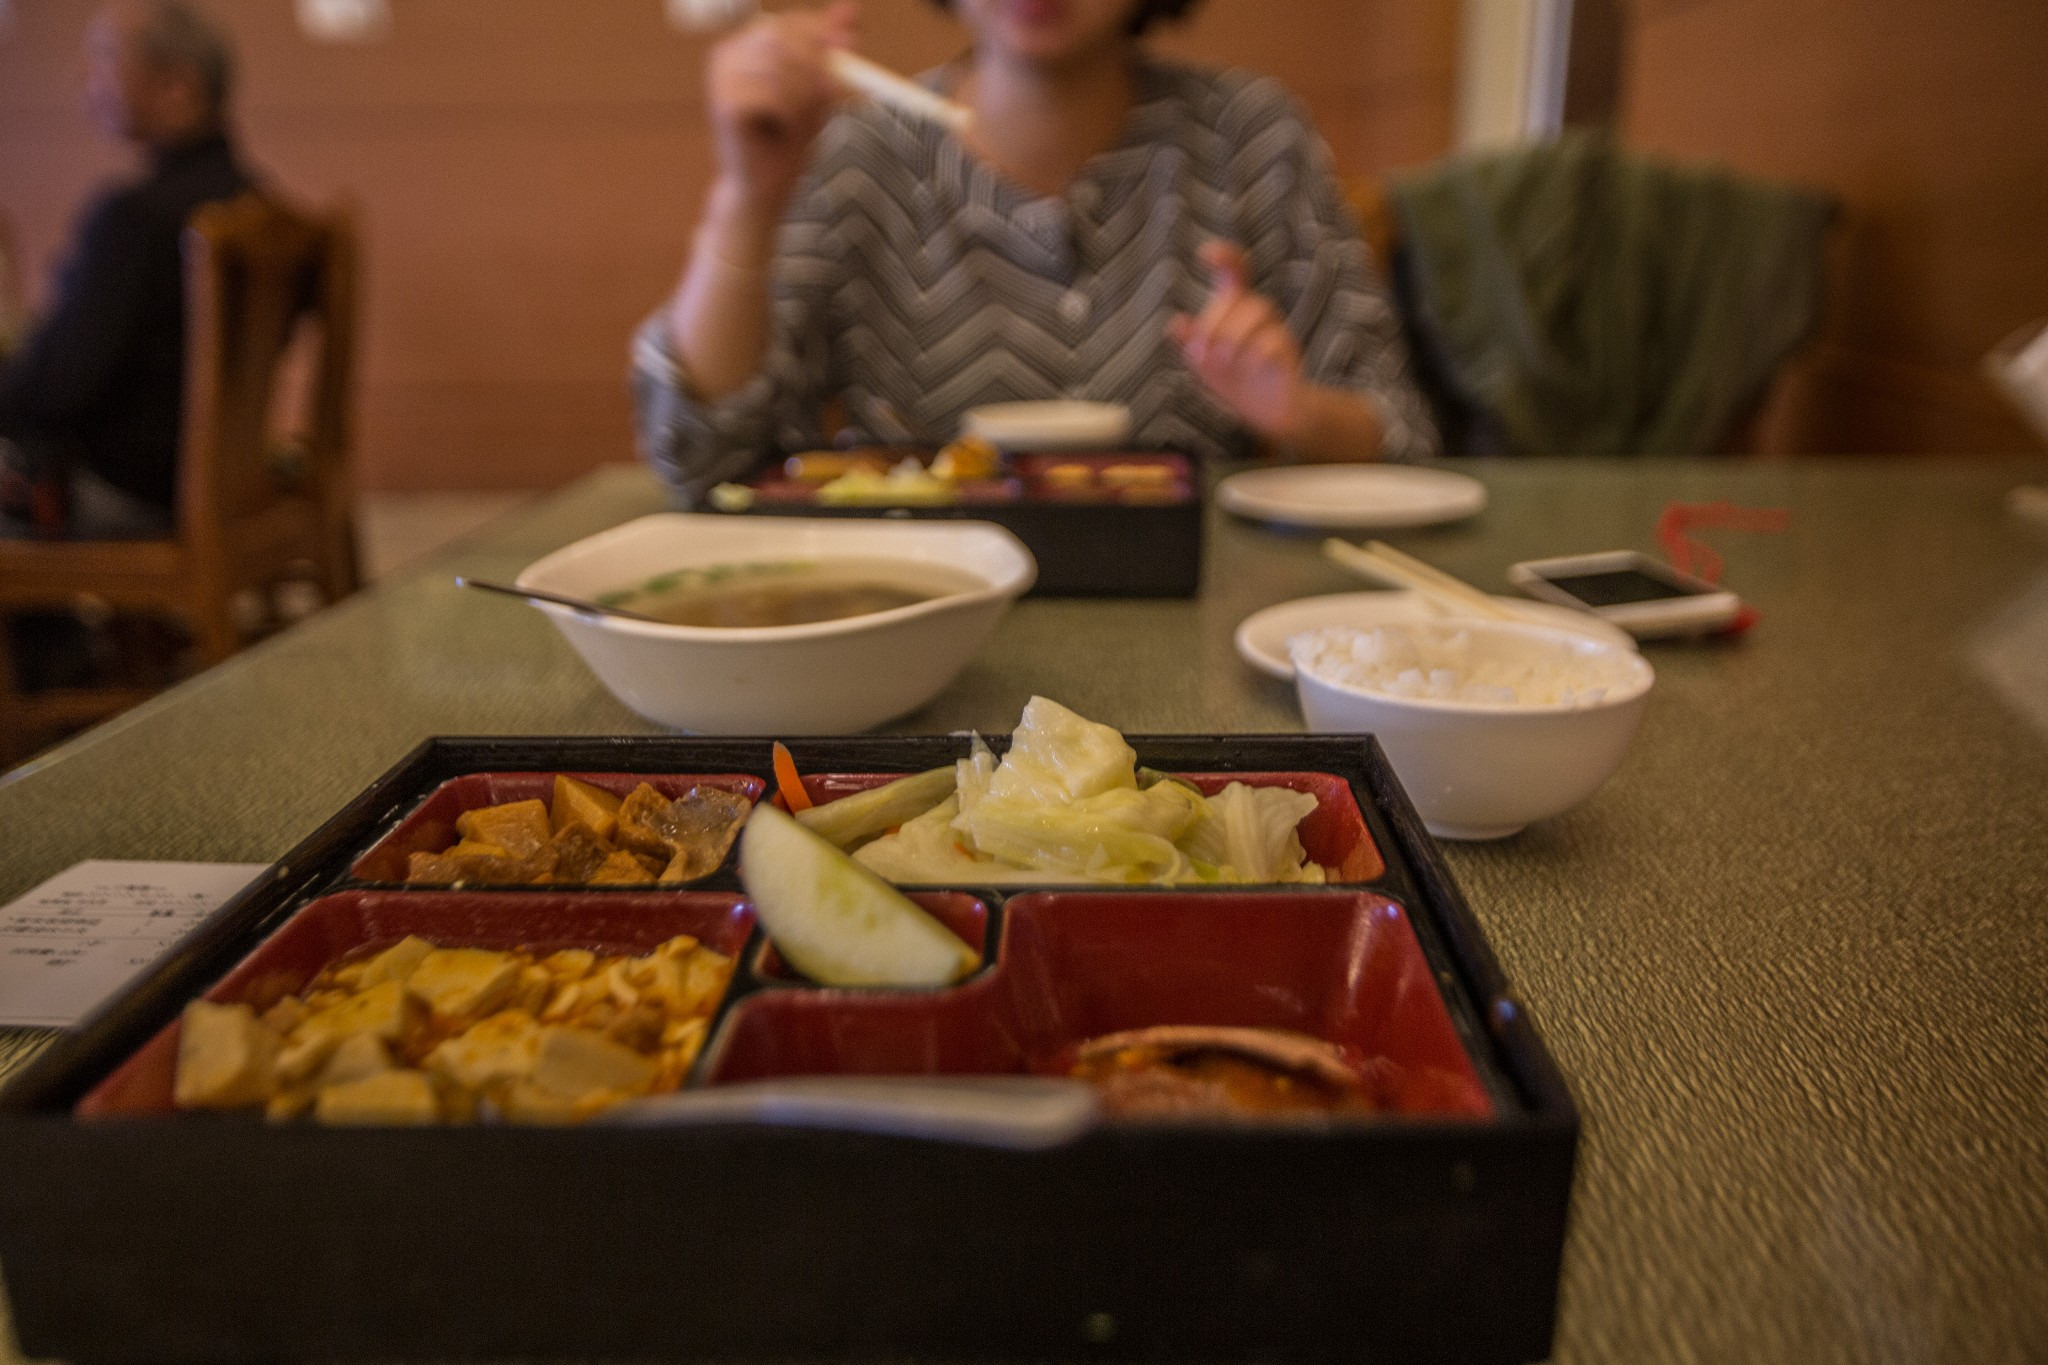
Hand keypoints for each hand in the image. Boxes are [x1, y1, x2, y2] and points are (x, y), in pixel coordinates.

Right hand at [707, 2, 858, 211]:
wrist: (764, 190)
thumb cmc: (788, 141)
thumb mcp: (818, 90)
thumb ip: (830, 50)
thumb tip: (851, 9)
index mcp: (746, 45)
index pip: (790, 23)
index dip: (823, 38)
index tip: (849, 54)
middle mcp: (727, 54)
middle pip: (784, 37)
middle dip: (816, 67)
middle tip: (833, 97)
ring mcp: (721, 77)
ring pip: (781, 67)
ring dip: (804, 97)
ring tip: (800, 122)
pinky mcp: (724, 102)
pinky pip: (773, 95)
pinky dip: (789, 114)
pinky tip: (780, 131)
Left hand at [1168, 240, 1304, 440]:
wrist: (1268, 413)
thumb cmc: (1236, 380)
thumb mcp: (1206, 362)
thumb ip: (1192, 341)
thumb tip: (1176, 323)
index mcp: (1238, 311)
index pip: (1235, 273)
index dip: (1224, 258)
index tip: (1205, 255)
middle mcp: (1260, 316)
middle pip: (1242, 298)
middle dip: (1215, 321)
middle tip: (1199, 351)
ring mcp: (1277, 333)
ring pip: (1261, 313)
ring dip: (1234, 335)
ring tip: (1220, 360)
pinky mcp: (1289, 355)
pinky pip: (1277, 342)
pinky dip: (1257, 354)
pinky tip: (1245, 367)